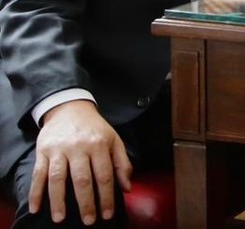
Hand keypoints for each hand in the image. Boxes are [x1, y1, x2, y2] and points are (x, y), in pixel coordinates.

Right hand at [31, 101, 132, 224]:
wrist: (70, 108)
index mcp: (99, 145)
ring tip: (60, 219)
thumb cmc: (95, 129)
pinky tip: (36, 207)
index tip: (107, 214)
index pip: (104, 175)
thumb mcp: (114, 140)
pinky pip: (38, 174)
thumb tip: (127, 188)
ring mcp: (59, 150)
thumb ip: (122, 164)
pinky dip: (36, 192)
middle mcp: (79, 147)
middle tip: (88, 221)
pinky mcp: (43, 151)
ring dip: (58, 201)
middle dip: (86, 202)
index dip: (107, 197)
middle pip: (82, 179)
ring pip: (58, 178)